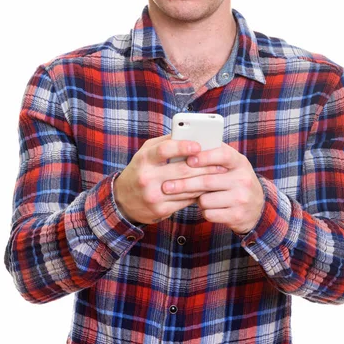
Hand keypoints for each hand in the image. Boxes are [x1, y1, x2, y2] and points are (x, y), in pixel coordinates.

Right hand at [113, 135, 227, 224]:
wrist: (122, 199)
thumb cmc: (140, 169)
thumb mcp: (146, 152)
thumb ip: (165, 142)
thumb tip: (189, 133)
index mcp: (144, 159)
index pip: (164, 150)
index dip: (183, 147)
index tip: (199, 145)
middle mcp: (147, 177)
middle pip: (182, 171)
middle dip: (205, 166)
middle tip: (220, 163)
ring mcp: (154, 196)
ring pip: (187, 188)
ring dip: (205, 181)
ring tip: (219, 175)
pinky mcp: (160, 210)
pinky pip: (185, 201)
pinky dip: (198, 193)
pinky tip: (207, 188)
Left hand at [161, 143, 264, 233]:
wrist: (257, 208)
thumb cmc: (236, 181)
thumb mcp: (232, 165)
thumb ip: (214, 155)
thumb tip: (185, 148)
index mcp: (240, 162)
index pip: (223, 154)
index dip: (205, 156)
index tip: (188, 159)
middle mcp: (243, 179)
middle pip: (207, 181)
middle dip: (184, 184)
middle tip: (166, 186)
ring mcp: (241, 198)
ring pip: (205, 199)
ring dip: (196, 199)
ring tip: (199, 196)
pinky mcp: (237, 215)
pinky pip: (209, 213)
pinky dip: (204, 211)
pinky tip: (209, 207)